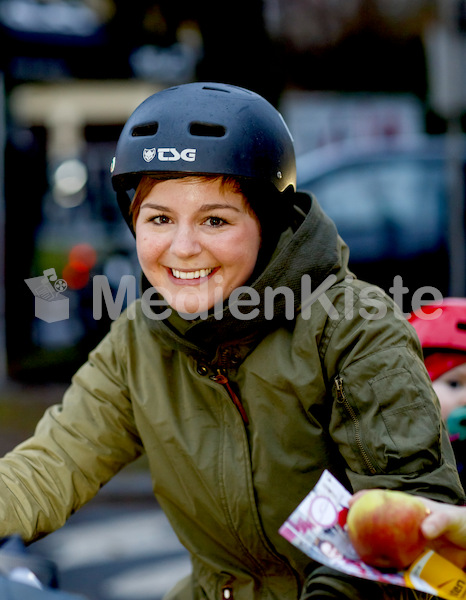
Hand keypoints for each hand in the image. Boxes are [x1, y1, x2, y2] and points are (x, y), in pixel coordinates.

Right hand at [349, 491, 465, 569]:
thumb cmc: (462, 524)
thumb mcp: (452, 518)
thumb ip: (438, 520)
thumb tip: (423, 530)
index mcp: (409, 509)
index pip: (384, 499)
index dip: (366, 499)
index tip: (349, 503)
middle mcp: (405, 526)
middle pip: (378, 524)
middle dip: (360, 526)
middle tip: (344, 532)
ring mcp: (409, 545)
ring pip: (384, 546)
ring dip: (370, 550)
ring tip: (354, 554)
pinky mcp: (416, 563)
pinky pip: (398, 567)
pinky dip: (388, 571)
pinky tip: (379, 574)